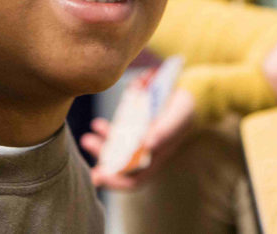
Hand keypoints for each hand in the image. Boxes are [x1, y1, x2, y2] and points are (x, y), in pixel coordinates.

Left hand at [79, 88, 195, 189]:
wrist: (188, 95)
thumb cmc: (184, 110)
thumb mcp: (177, 119)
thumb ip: (164, 131)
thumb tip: (149, 144)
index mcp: (156, 159)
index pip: (134, 180)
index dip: (115, 181)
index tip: (98, 175)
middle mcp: (146, 154)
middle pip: (120, 166)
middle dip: (102, 162)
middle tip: (87, 150)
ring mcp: (139, 142)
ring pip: (115, 152)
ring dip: (101, 147)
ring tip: (88, 136)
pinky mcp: (135, 129)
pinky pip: (117, 135)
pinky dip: (106, 132)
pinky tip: (97, 124)